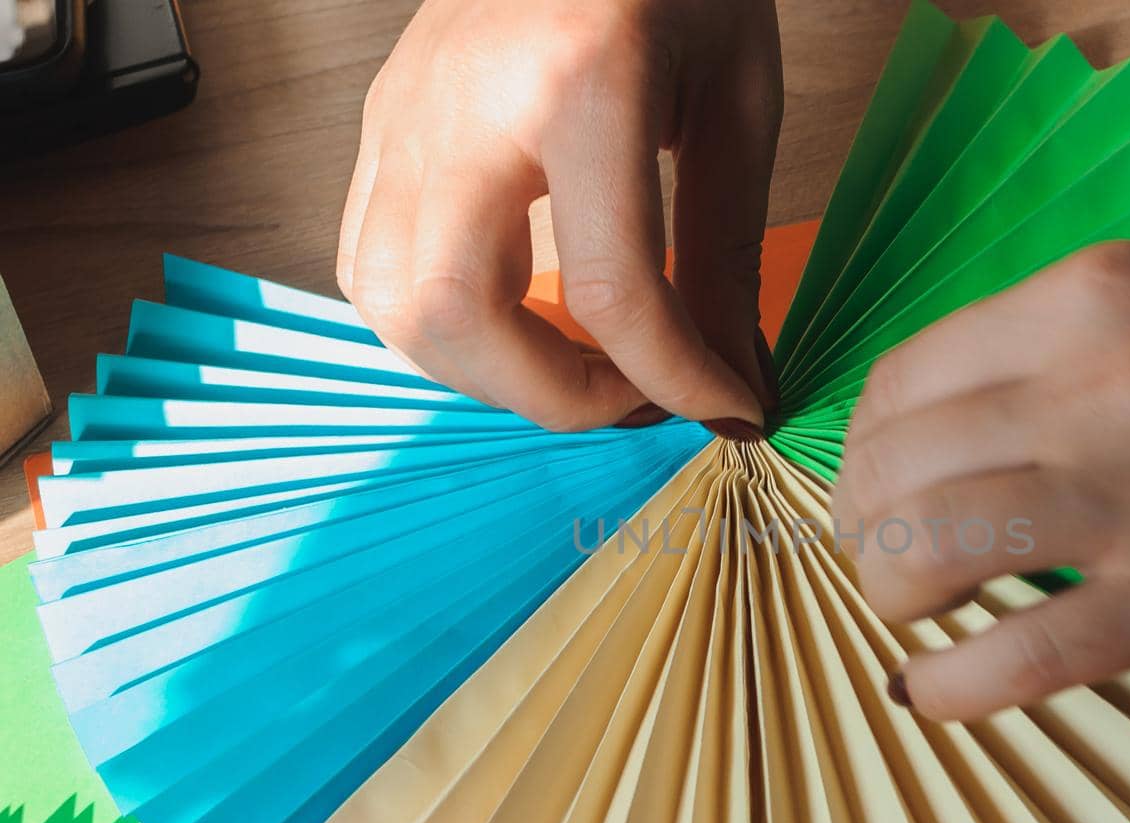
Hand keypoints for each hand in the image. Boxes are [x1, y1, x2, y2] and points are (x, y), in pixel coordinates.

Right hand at [340, 0, 781, 431]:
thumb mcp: (739, 103)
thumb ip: (728, 253)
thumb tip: (728, 383)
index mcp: (580, 83)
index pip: (609, 288)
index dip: (675, 380)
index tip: (725, 409)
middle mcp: (465, 103)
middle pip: (454, 315)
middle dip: (554, 395)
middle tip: (633, 395)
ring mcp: (405, 112)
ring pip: (390, 304)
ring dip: (488, 369)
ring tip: (576, 361)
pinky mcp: (382, 122)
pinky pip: (368, 262)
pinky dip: (439, 324)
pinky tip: (515, 314)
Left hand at [833, 242, 1129, 719]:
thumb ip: (1046, 350)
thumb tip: (934, 430)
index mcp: (1087, 296)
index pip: (898, 381)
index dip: (864, 448)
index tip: (882, 482)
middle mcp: (1096, 380)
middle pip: (889, 467)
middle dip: (862, 525)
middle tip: (890, 554)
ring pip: (924, 550)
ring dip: (890, 593)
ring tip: (918, 609)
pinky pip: (1015, 657)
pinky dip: (947, 687)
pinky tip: (931, 693)